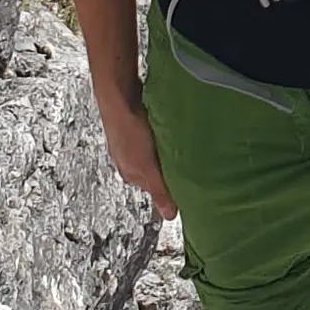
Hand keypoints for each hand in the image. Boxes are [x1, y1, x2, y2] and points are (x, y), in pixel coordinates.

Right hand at [96, 86, 177, 219]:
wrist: (119, 93)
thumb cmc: (128, 130)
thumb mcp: (147, 167)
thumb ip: (159, 191)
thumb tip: (170, 216)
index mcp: (129, 173)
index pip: (154, 189)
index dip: (170, 188)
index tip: (189, 185)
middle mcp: (128, 158)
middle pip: (153, 170)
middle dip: (169, 169)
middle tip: (191, 165)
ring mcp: (130, 139)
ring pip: (153, 152)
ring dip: (166, 152)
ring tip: (183, 147)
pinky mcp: (135, 122)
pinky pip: (152, 135)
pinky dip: (162, 135)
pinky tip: (171, 130)